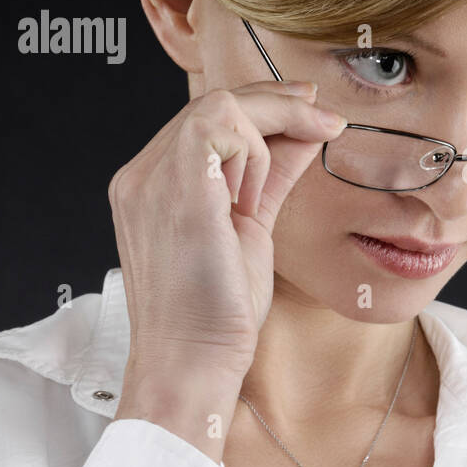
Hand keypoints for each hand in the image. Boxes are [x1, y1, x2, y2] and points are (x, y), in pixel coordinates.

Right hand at [108, 79, 346, 458]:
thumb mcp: (251, 228)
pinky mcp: (175, 187)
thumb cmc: (217, 313)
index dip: (263, 108)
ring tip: (267, 195)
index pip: (207, 120)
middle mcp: (142, 176)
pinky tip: (254, 196)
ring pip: (219, 106)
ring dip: (267, 133)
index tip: (311, 110)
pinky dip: (253, 149)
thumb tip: (304, 134)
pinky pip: (218, 124)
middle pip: (212, 103)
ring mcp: (150, 179)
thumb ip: (270, 177)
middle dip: (277, 104)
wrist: (193, 364)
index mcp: (153, 186)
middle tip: (324, 115)